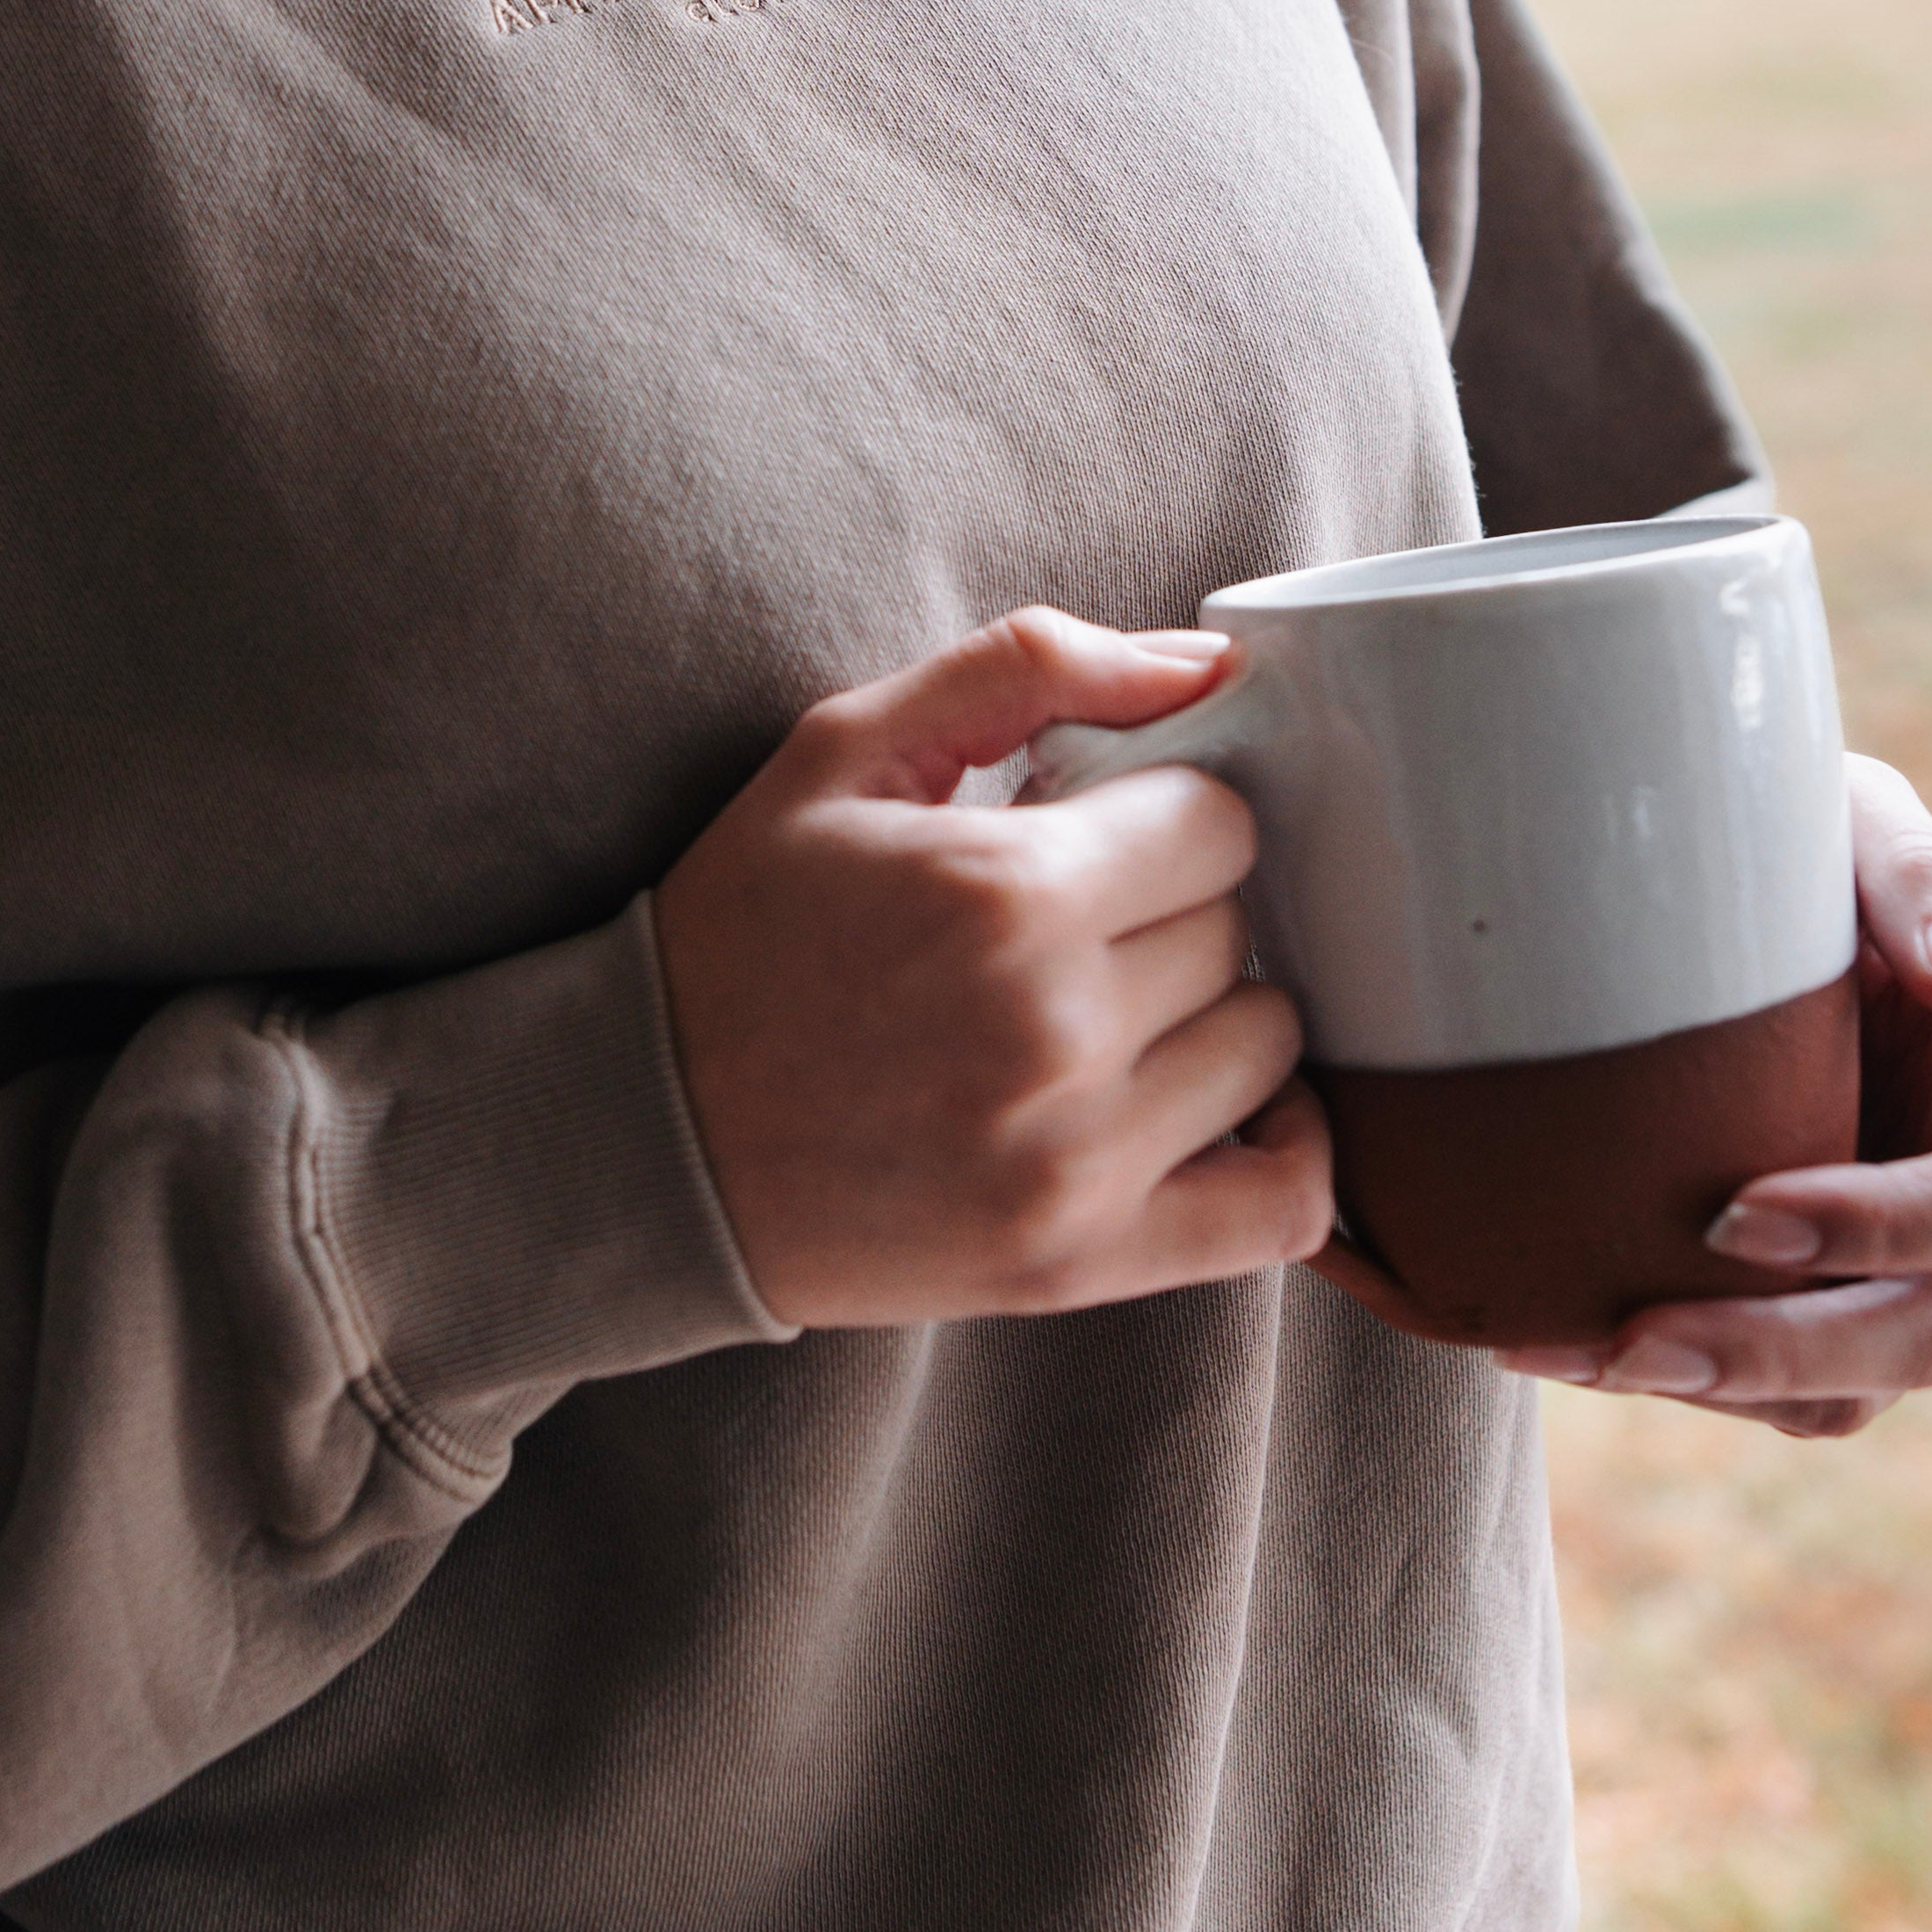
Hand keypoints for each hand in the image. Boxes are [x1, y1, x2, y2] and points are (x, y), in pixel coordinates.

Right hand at [652, 611, 1327, 1330]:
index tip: (1098, 837)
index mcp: (1003, 889)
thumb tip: (1213, 666)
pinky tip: (1217, 1110)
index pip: (1219, 823)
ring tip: (1117, 1016)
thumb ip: (1028, 670)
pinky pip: (1281, 1209)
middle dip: (1175, 910)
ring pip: (1269, 1050)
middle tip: (1084, 928)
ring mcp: (1072, 1161)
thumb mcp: (845, 750)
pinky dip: (1288, 1156)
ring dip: (1214, 1022)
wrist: (643, 1140)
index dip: (1162, 815)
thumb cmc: (745, 928)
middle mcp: (1054, 1029)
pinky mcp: (1078, 1264)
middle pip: (1239, 930)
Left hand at [1498, 755, 1931, 1436]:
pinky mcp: (1808, 1308)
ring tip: (1561, 1350)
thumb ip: (1921, 876)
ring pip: (1840, 1392)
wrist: (1688, 898)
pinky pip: (1762, 1391)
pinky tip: (1557, 1341)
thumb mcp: (1856, 819)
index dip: (1882, 1228)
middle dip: (1779, 1349)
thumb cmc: (1789, 841)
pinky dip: (1668, 1379)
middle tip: (1633, 1338)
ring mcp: (1896, 1275)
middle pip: (1923, 1335)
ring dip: (1708, 1386)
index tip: (1734, 1211)